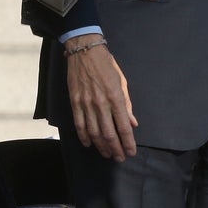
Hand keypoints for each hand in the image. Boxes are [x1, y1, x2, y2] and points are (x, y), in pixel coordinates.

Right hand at [65, 37, 137, 160]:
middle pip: (109, 134)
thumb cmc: (106, 64)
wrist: (84, 50)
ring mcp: (86, 103)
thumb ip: (127, 104)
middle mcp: (101, 103)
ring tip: (107, 154)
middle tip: (119, 158)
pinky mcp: (75, 101)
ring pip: (94, 132)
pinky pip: (79, 123)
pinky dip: (84, 136)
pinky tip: (88, 144)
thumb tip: (133, 123)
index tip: (131, 152)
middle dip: (116, 149)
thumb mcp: (122, 81)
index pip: (124, 127)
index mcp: (116, 97)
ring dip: (101, 146)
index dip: (128, 143)